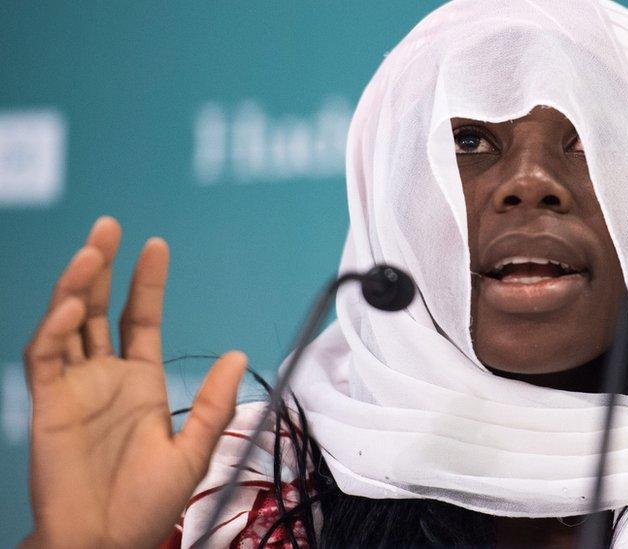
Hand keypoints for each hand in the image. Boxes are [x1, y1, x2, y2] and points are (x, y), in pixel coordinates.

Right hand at [21, 217, 246, 548]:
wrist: (108, 542)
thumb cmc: (148, 504)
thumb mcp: (194, 451)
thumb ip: (213, 404)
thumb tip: (235, 354)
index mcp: (141, 382)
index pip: (141, 318)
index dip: (146, 282)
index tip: (155, 245)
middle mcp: (105, 377)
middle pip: (100, 309)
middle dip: (102, 267)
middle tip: (109, 226)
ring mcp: (74, 388)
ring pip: (69, 323)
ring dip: (76, 286)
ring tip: (90, 252)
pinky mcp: (48, 406)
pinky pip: (45, 359)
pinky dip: (54, 330)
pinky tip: (71, 307)